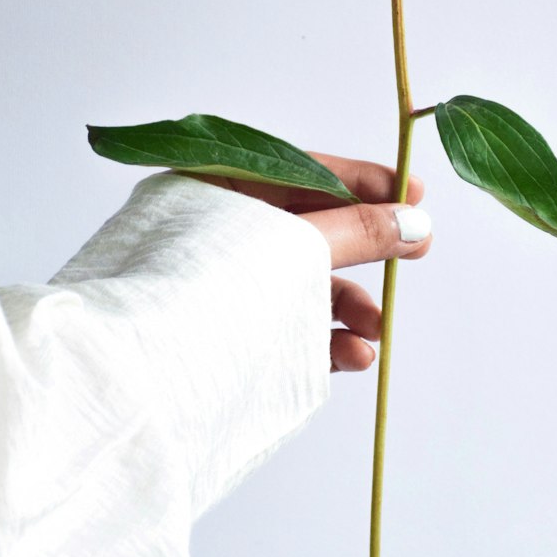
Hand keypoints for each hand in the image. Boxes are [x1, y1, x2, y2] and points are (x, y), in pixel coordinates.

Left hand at [188, 154, 431, 372]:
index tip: (415, 193)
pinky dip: (321, 338)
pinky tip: (354, 354)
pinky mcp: (221, 337)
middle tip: (419, 251)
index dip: (362, 182)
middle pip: (306, 230)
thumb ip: (358, 232)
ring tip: (375, 329)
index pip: (299, 171)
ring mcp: (215, 286)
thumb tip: (417, 219)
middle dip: (365, 250)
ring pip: (297, 284)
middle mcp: (210, 231)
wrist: (136, 385)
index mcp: (209, 187)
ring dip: (348, 305)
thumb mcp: (293, 247)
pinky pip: (281, 326)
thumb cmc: (203, 293)